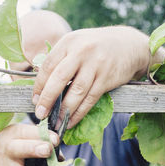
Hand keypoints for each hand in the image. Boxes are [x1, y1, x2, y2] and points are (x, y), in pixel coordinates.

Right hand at [0, 124, 59, 165]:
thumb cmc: (11, 144)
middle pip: (19, 151)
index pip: (26, 132)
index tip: (55, 139)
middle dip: (35, 150)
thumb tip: (60, 157)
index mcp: (12, 135)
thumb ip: (41, 141)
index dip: (42, 135)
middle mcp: (8, 152)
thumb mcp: (21, 135)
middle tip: (49, 151)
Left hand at [32, 26, 153, 128]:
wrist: (130, 46)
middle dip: (48, 99)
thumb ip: (61, 60)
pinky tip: (71, 121)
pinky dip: (79, 113)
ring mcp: (95, 65)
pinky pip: (90, 99)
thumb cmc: (97, 48)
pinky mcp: (106, 78)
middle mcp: (81, 52)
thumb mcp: (77, 45)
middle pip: (59, 78)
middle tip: (40, 114)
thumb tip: (41, 86)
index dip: (39, 85)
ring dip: (64, 110)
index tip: (34, 100)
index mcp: (68, 42)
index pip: (48, 65)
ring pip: (76, 91)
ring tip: (55, 123)